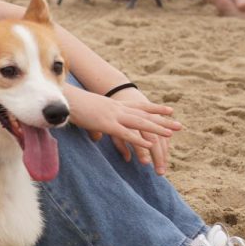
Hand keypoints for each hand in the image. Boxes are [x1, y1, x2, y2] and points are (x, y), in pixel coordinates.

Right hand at [65, 88, 181, 174]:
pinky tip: (149, 145)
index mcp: (114, 105)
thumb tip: (96, 137)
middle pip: (145, 115)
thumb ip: (96, 126)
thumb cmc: (74, 107)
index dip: (155, 108)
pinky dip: (139, 139)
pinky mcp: (106, 125)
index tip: (169, 110)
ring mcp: (113, 116)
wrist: (65, 100)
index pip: (139, 105)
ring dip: (157, 129)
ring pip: (140, 123)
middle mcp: (118, 109)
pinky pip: (126, 133)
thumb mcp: (90, 116)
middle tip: (179, 125)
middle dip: (163, 120)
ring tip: (171, 134)